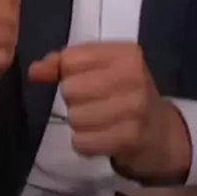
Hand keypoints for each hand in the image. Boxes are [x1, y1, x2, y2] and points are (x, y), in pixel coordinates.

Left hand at [28, 42, 191, 183]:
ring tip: (97, 121)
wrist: (161, 133)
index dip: (65, 72)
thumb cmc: (125, 93)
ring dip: (78, 123)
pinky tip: (100, 137)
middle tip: (91, 103)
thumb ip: (66, 64)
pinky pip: (82, 141)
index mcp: (126, 52)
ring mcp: (134, 107)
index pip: (71, 58)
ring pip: (74, 116)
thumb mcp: (102, 69)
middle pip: (70, 88)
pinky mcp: (130, 138)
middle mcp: (134, 75)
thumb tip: (35, 71)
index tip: (78, 79)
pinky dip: (84, 142)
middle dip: (73, 100)